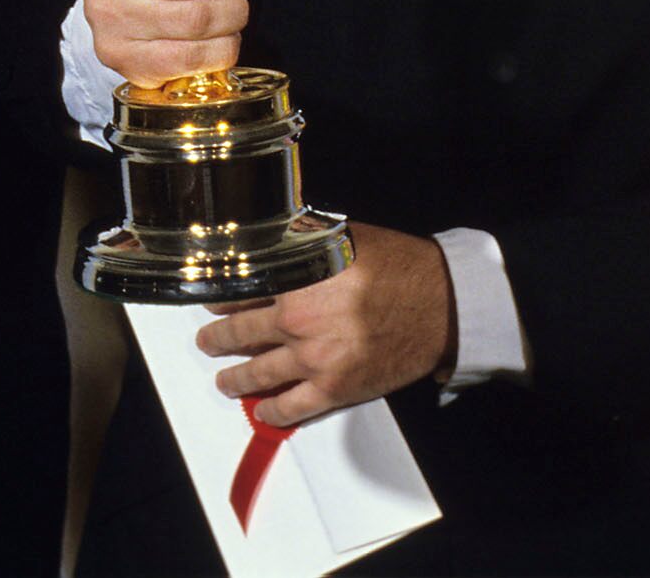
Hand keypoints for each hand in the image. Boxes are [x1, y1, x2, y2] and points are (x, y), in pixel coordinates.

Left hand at [196, 224, 456, 424]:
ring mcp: (314, 358)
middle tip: (207, 339)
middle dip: (218, 337)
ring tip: (224, 380)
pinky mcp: (335, 388)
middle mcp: (299, 320)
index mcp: (297, 279)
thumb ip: (305, 244)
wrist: (441, 305)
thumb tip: (273, 243)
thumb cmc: (398, 266)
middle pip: (242, 332)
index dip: (222, 298)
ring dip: (235, 378)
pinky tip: (261, 411)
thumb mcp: (345, 238)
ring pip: (258, 372)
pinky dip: (272, 411)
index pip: (243, 291)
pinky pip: (292, 406)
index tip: (212, 302)